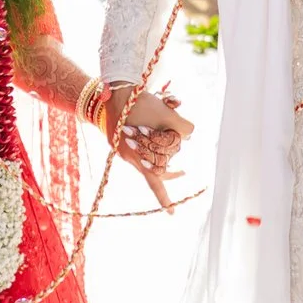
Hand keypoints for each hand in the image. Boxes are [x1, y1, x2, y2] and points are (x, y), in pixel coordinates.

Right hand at [99, 82, 192, 212]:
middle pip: (155, 167)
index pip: (155, 183)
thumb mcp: (168, 116)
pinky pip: (142, 140)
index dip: (164, 199)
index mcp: (138, 157)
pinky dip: (152, 130)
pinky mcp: (121, 135)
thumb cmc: (141, 105)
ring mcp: (124, 146)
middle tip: (184, 172)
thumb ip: (184, 129)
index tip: (172, 213)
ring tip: (170, 122)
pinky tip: (159, 112)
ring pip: (150, 150)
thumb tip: (189, 134)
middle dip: (170, 165)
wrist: (114, 89)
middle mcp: (129, 155)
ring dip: (162, 138)